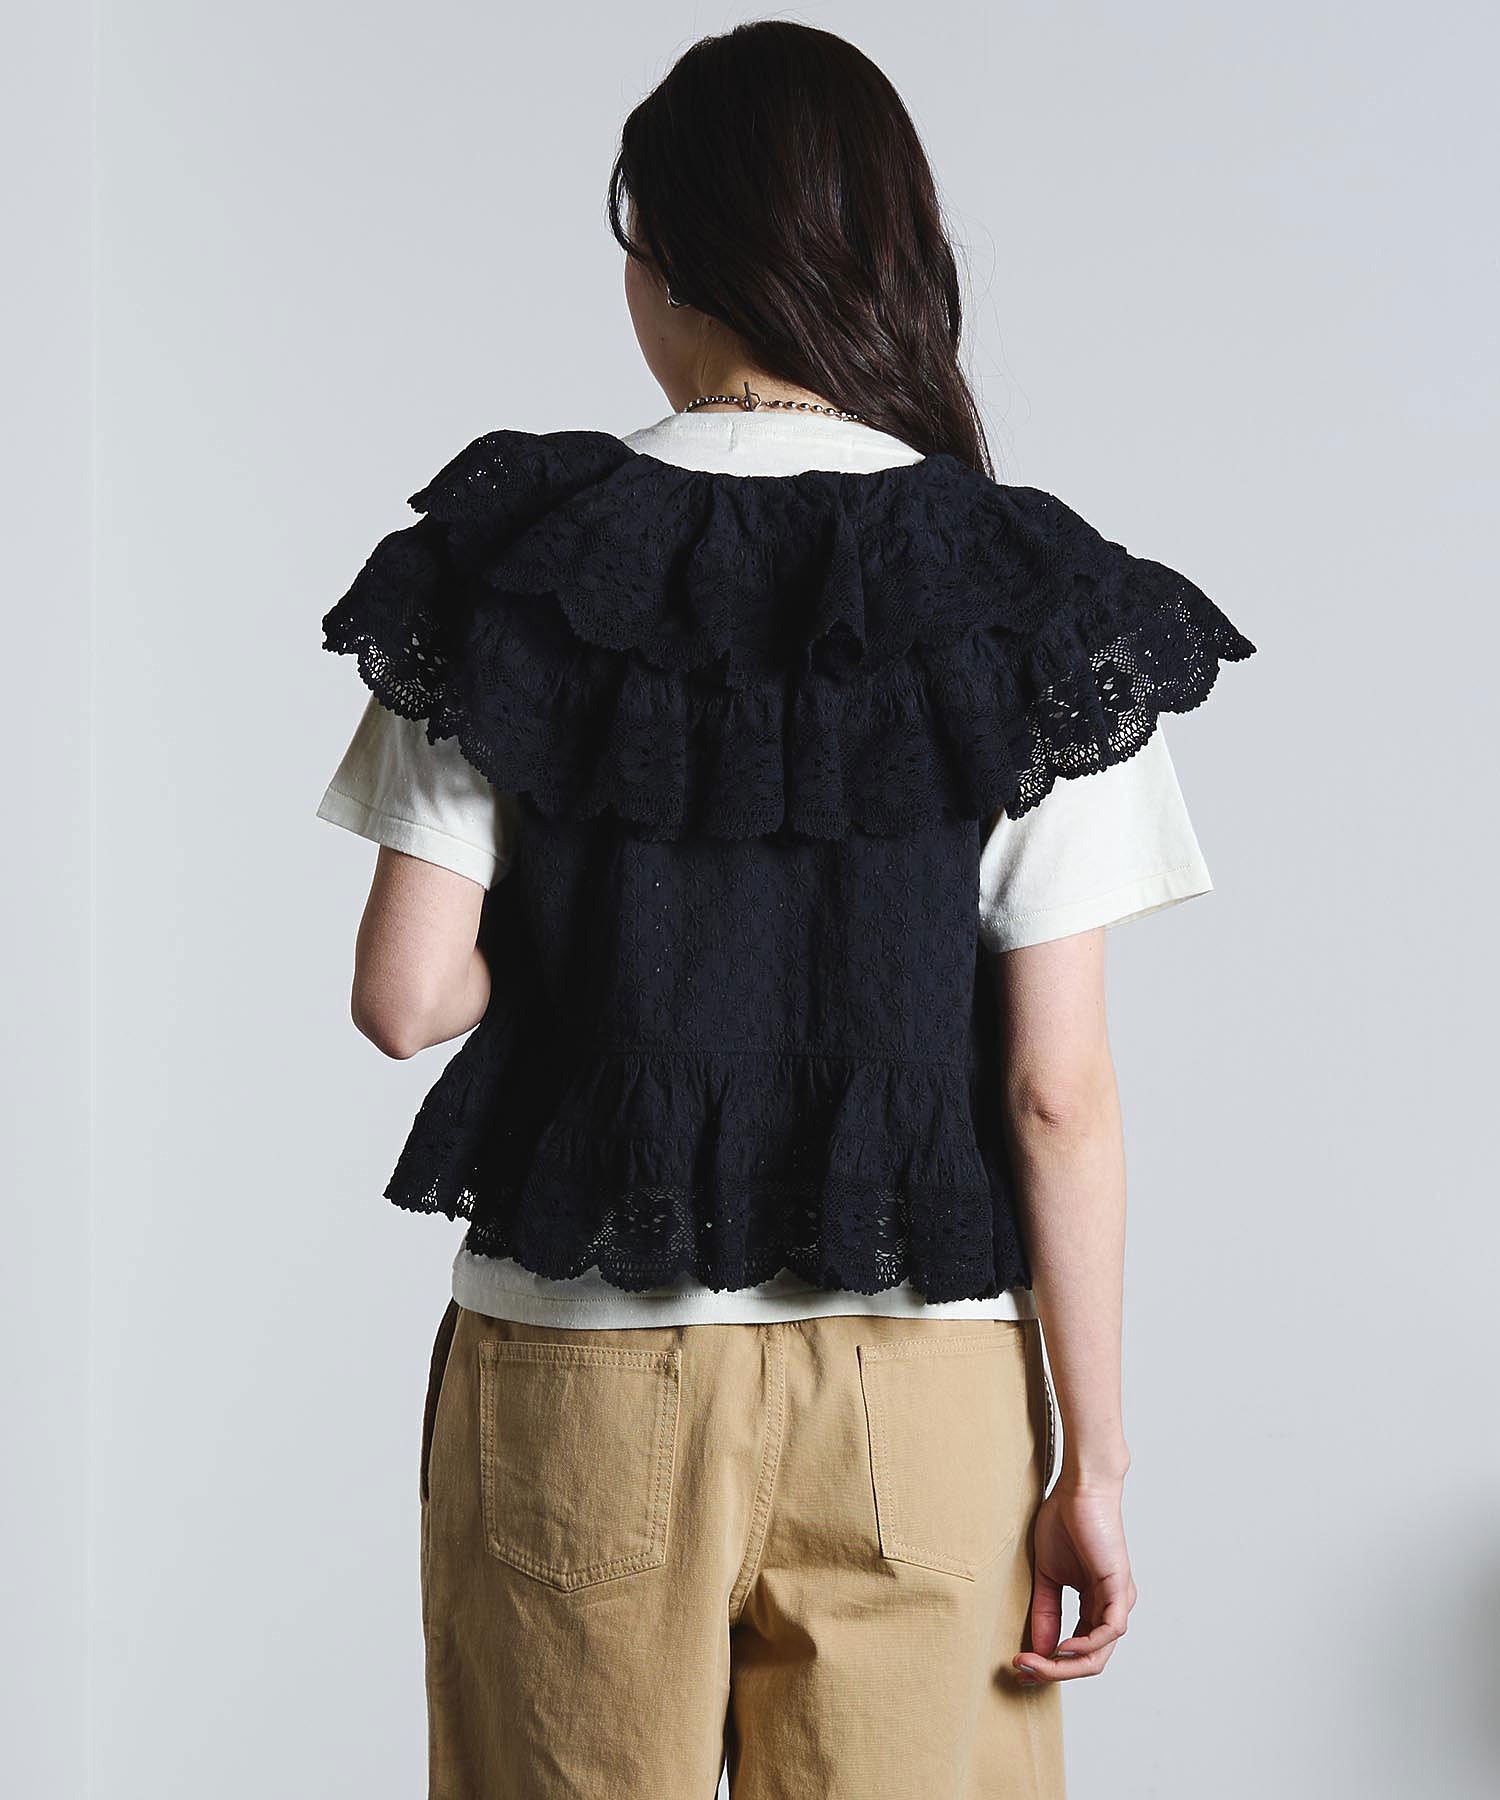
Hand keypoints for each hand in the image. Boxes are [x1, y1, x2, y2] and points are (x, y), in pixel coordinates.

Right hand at [1014, 1478, 1135, 1683]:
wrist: (1079, 1488)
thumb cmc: (1064, 1523)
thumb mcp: (1047, 1576)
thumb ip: (1046, 1612)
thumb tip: (1038, 1650)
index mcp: (1095, 1605)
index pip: (1077, 1651)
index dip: (1049, 1665)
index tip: (1019, 1666)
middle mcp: (1111, 1608)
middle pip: (1089, 1661)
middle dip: (1055, 1672)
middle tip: (1023, 1670)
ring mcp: (1118, 1600)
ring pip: (1100, 1653)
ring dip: (1065, 1665)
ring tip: (1035, 1662)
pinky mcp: (1119, 1588)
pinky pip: (1110, 1630)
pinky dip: (1086, 1645)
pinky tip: (1062, 1647)